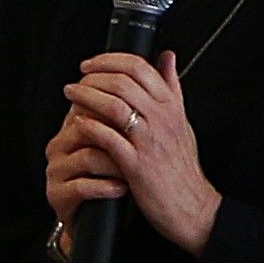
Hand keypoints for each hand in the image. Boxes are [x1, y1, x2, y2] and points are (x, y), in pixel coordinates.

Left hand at [50, 49, 220, 252]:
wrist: (192, 206)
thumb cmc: (182, 165)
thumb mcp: (181, 120)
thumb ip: (172, 87)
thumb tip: (167, 56)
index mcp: (171, 106)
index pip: (139, 67)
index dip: (110, 60)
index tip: (91, 64)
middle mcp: (161, 119)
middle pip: (123, 81)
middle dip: (93, 76)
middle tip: (78, 79)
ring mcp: (149, 141)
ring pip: (113, 105)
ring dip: (86, 96)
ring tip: (71, 94)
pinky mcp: (136, 165)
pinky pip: (108, 138)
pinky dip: (90, 127)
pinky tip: (78, 122)